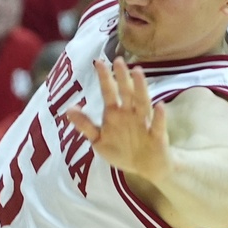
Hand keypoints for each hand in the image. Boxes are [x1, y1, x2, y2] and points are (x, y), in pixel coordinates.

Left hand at [65, 57, 169, 180]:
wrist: (145, 167)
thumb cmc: (121, 150)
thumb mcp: (99, 140)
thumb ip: (85, 125)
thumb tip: (68, 109)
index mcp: (115, 113)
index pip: (108, 92)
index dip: (104, 78)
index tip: (98, 62)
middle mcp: (130, 114)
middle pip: (126, 93)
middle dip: (122, 77)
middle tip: (119, 61)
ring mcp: (144, 123)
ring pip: (142, 102)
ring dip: (140, 88)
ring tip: (138, 73)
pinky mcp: (157, 136)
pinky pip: (157, 125)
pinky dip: (158, 116)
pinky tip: (159, 105)